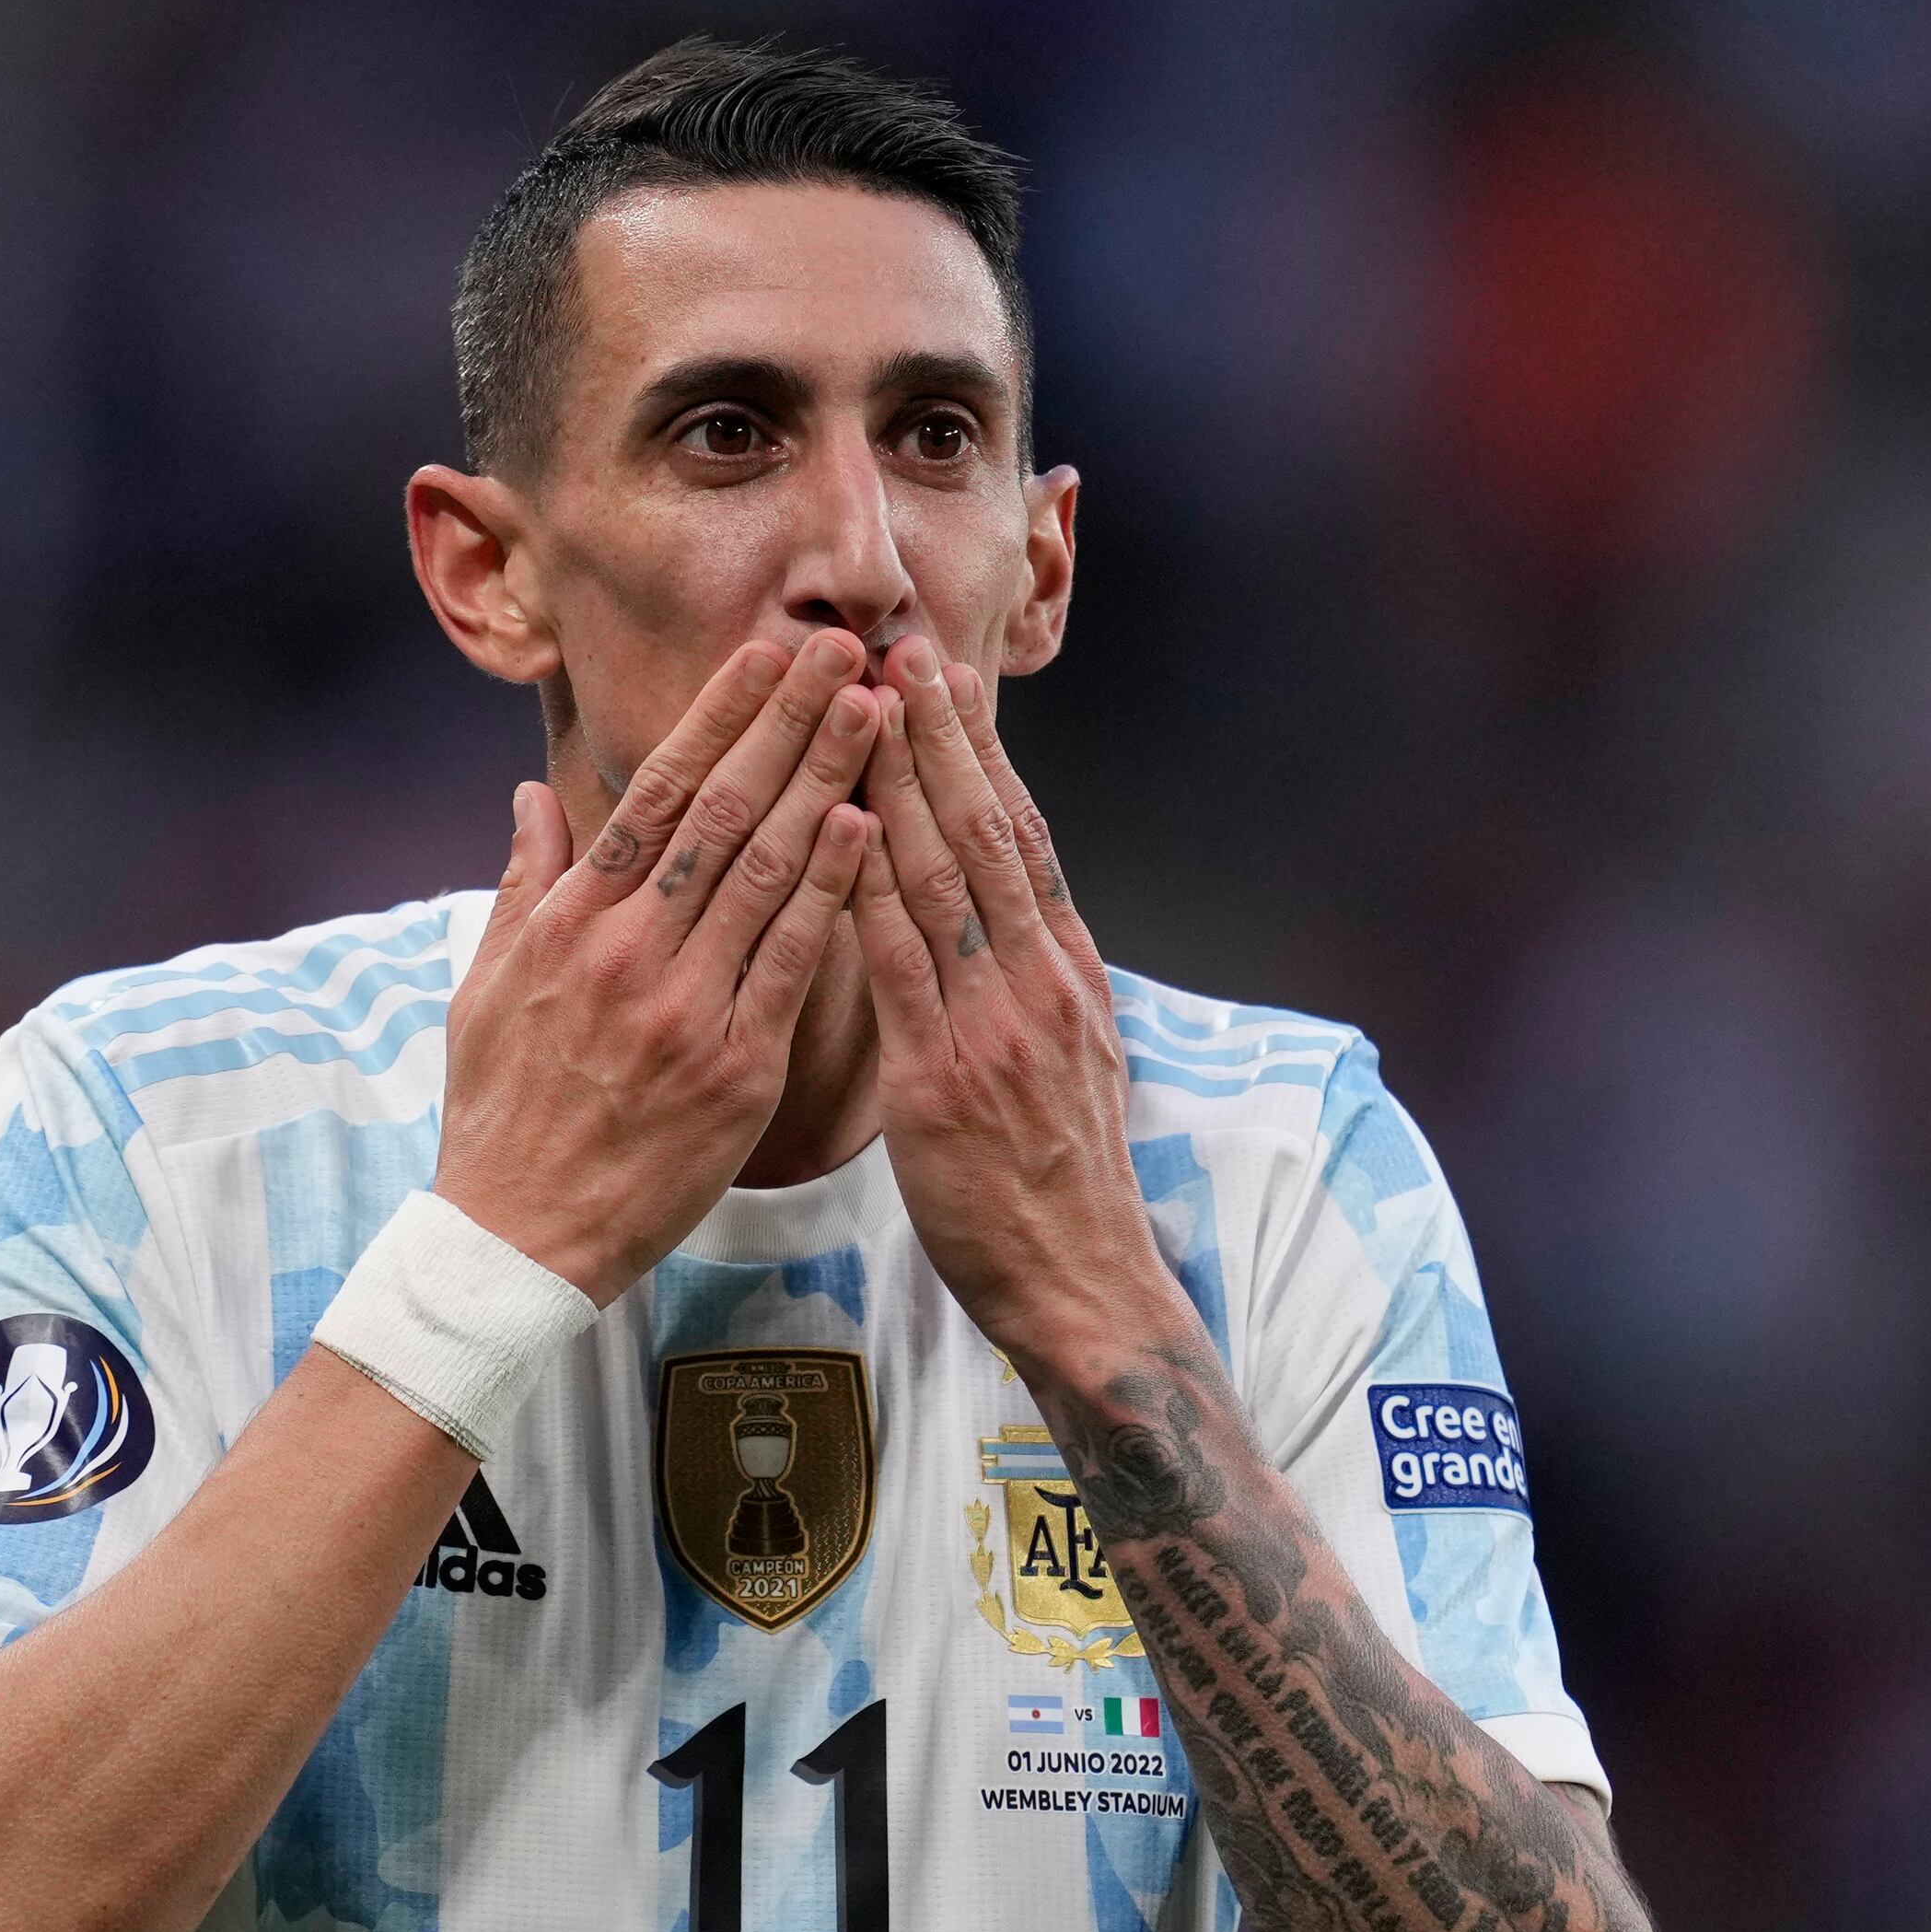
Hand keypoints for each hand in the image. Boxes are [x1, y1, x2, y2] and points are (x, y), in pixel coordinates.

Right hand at [435, 633, 885, 1303]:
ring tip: (875, 710)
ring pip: (765, 870)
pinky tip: (866, 826)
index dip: (718, 718)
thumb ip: (520, 885)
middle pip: (721, 811)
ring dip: (824, 778)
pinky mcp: (732, 1070)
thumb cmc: (502, 1114)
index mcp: (569, 923)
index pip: (655, 794)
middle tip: (846, 648)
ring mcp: (681, 1007)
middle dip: (788, 722)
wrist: (518, 1239)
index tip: (767, 655)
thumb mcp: (485, 988)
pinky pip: (790, 963)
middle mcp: (625, 950)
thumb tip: (530, 798)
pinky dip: (829, 890)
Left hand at [848, 640, 1185, 1369]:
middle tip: (900, 649)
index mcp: (1064, 973)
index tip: (945, 682)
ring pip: (945, 877)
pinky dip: (873, 889)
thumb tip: (1000, 926)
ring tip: (866, 702)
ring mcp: (995, 1024)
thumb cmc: (1059, 1185)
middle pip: (987, 833)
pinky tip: (845, 829)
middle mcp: (1038, 980)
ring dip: (902, 781)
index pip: (1021, 839)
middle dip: (939, 736)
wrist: (1085, 1282)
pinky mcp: (945, 1078)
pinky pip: (902, 966)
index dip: (981, 756)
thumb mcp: (1068, 1063)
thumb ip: (1028, 987)